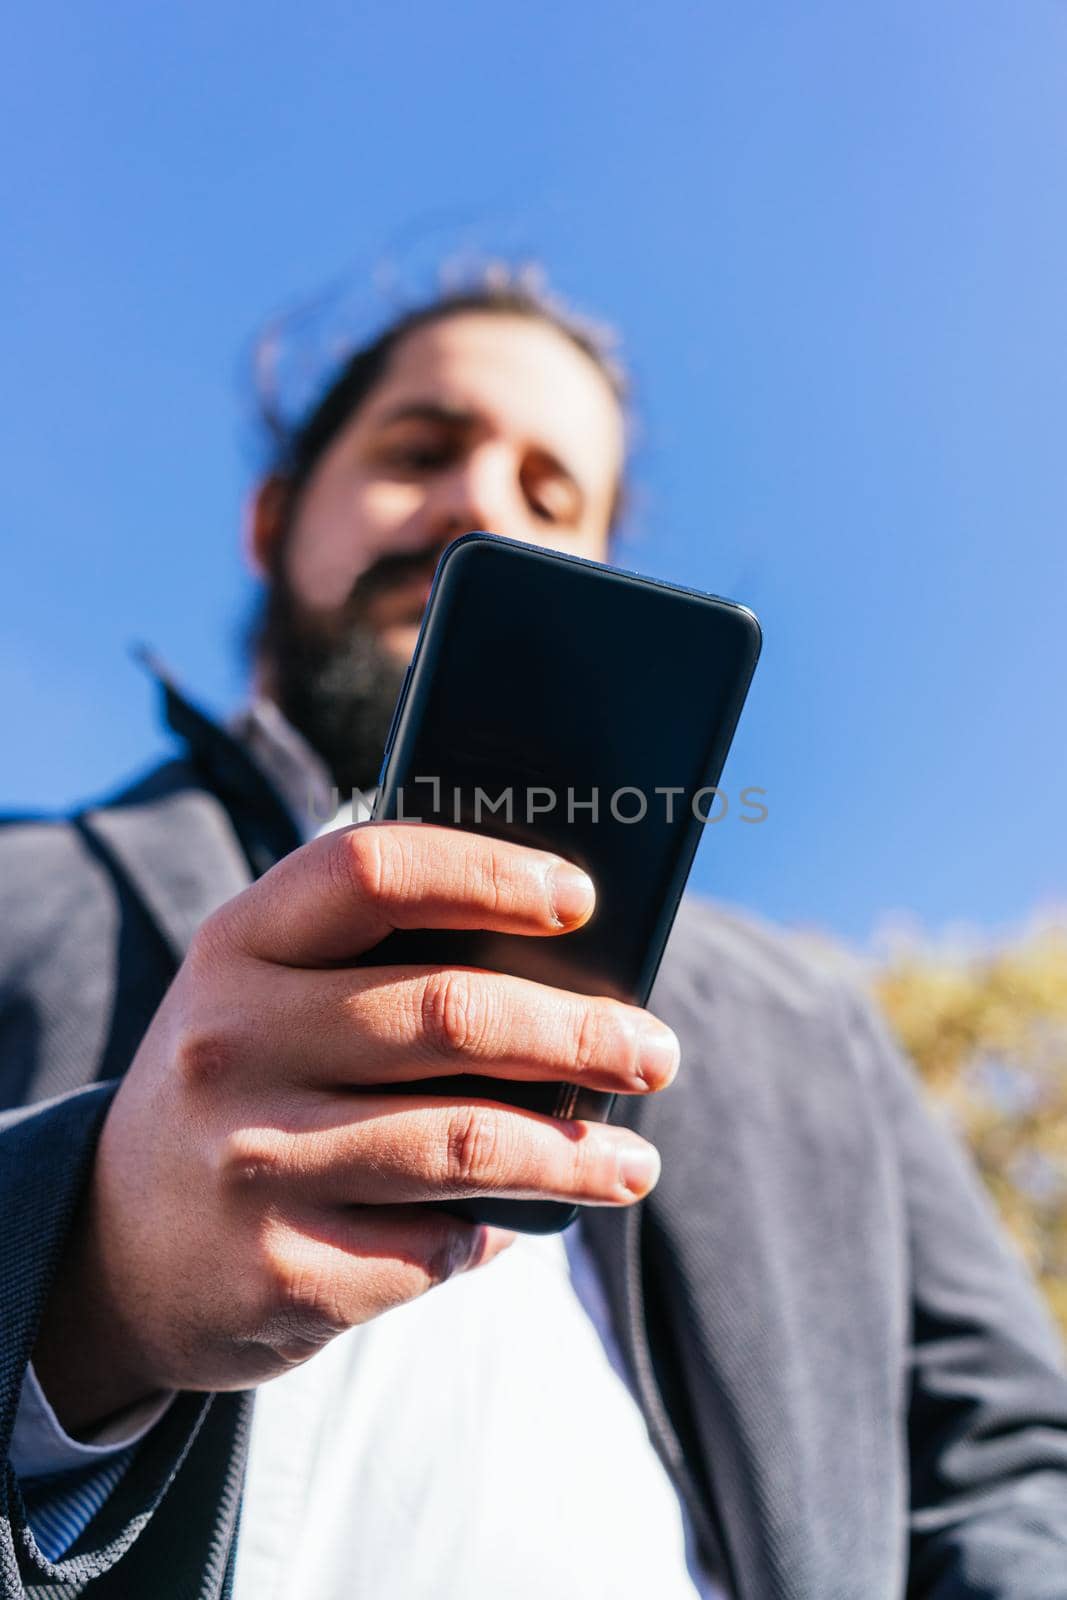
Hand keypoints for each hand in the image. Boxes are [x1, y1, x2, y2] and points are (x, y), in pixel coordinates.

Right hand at [34, 824, 677, 1428]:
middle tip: (654, 1051)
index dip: (489, 875)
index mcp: (239, 943)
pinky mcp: (276, 1268)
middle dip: (579, 1033)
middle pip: (448, 1013)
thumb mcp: (272, 997)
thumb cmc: (248, 1086)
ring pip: (465, 1141)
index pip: (372, 871)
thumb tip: (575, 978)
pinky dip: (490, 1228)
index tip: (583, 899)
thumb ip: (382, 968)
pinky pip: (434, 1241)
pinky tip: (518, 1221)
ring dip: (575, 1153)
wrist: (121, 1245)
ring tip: (632, 1163)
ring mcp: (247, 1159)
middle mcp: (228, 1041)